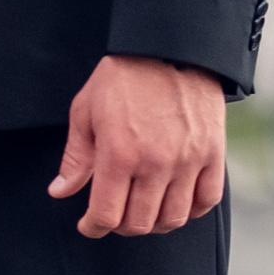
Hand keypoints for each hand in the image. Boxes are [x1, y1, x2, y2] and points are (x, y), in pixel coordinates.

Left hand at [49, 55, 226, 239]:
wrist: (168, 47)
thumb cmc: (122, 77)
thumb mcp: (86, 111)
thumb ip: (76, 158)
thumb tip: (61, 192)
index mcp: (119, 154)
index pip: (106, 215)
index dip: (93, 227)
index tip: (88, 225)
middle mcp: (155, 163)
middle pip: (139, 224)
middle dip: (121, 226)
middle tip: (114, 216)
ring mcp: (188, 161)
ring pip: (173, 219)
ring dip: (154, 224)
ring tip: (143, 212)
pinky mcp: (213, 153)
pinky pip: (206, 200)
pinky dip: (191, 210)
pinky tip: (176, 202)